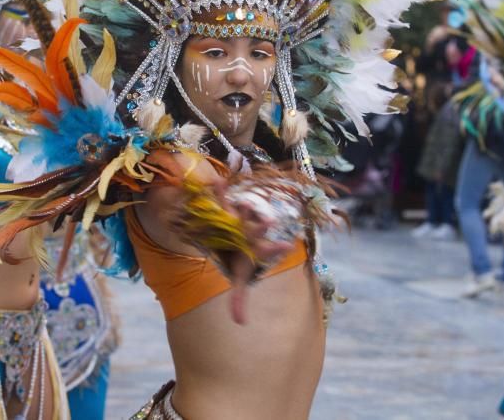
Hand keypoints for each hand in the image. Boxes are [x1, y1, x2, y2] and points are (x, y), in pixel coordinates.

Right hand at [220, 185, 295, 325]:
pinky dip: (219, 191)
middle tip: (269, 222)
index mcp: (254, 247)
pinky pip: (221, 199)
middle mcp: (249, 230)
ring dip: (243, 208)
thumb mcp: (238, 276)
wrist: (233, 233)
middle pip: (256, 230)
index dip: (276, 249)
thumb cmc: (239, 256)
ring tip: (245, 203)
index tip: (287, 246)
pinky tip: (216, 181)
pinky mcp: (225, 208)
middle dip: (261, 226)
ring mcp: (238, 218)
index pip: (268, 250)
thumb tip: (240, 323)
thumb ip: (240, 299)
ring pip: (241, 213)